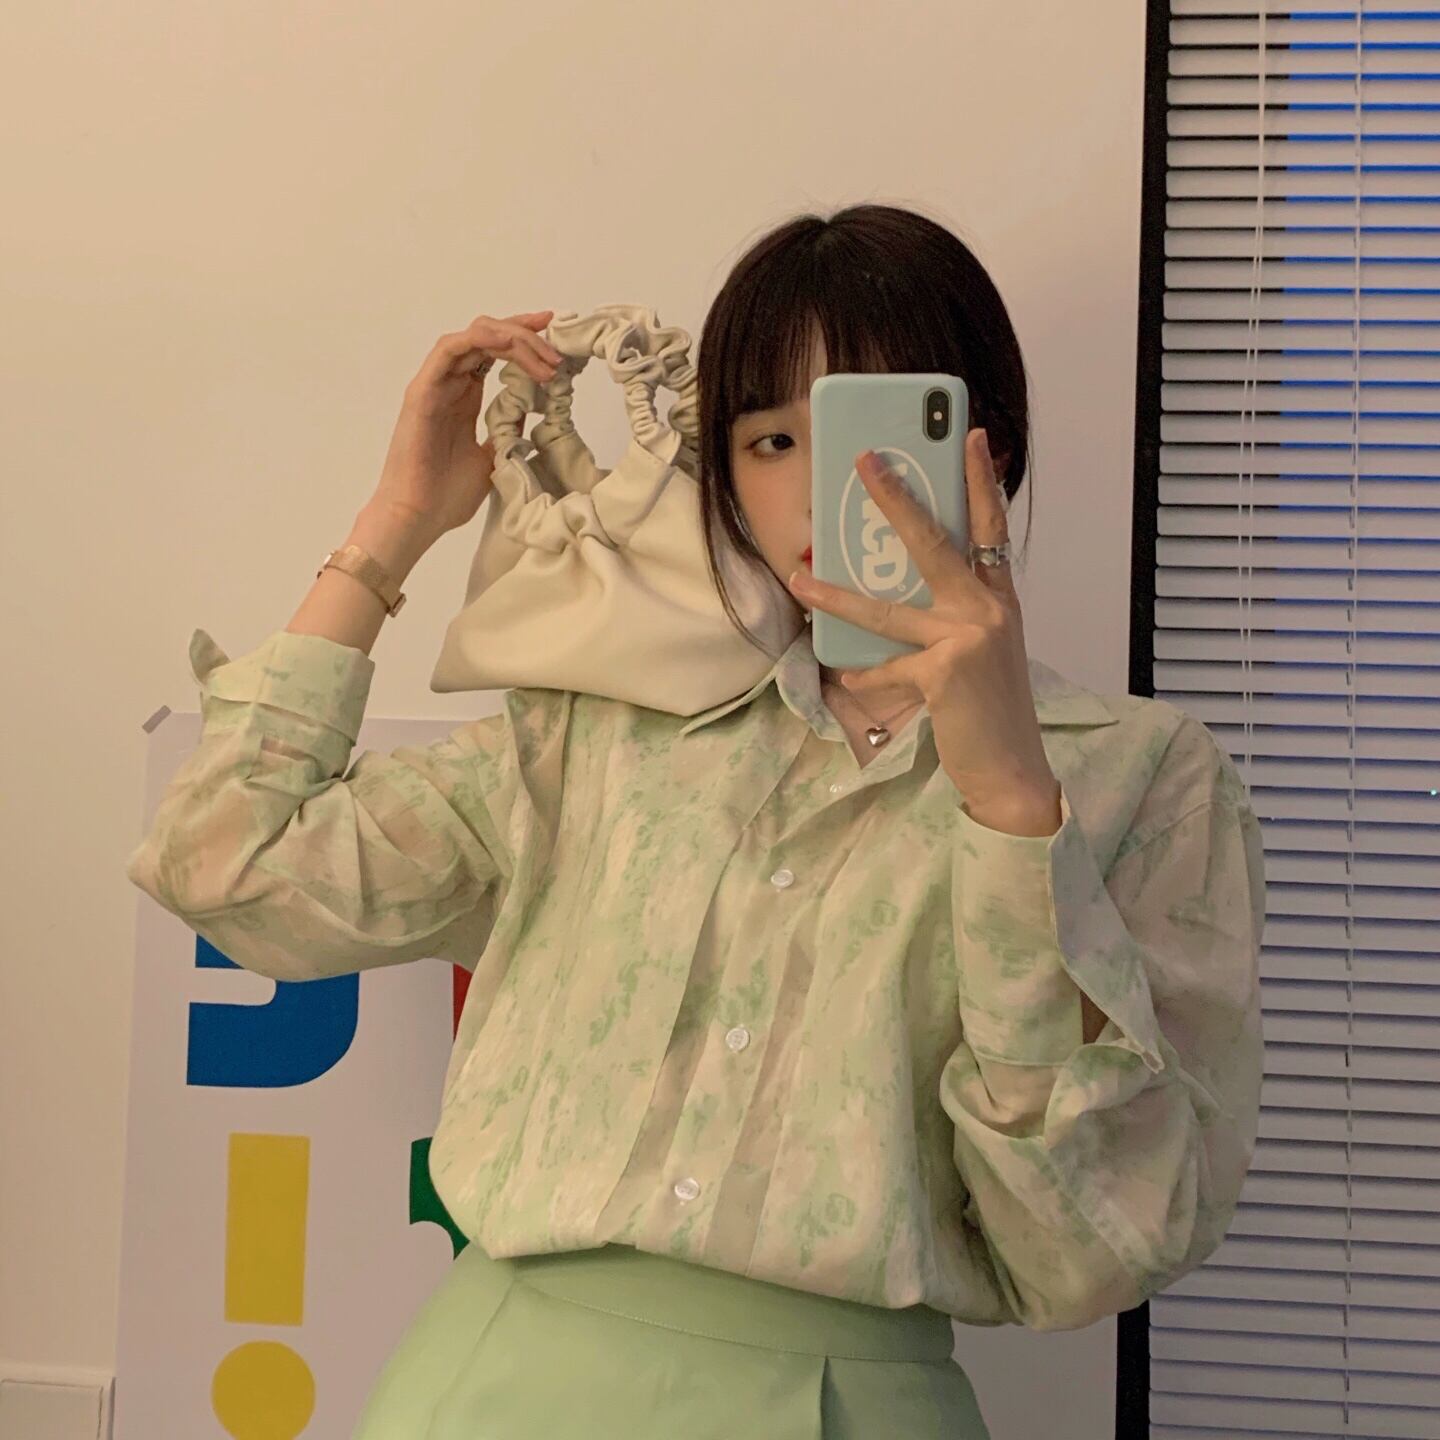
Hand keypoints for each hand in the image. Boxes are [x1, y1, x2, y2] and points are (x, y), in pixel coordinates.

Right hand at [372, 310, 564, 538]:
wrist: (418, 517)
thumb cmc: (446, 495)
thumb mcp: (493, 458)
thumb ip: (508, 431)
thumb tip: (532, 415)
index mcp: (464, 396)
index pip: (494, 350)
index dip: (524, 338)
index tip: (555, 338)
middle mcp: (449, 383)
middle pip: (487, 336)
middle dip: (525, 333)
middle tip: (556, 347)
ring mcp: (434, 384)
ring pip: (473, 336)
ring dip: (511, 337)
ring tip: (542, 354)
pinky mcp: (422, 392)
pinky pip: (448, 350)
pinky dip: (479, 340)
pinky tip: (508, 345)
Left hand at [786, 429, 1059, 829]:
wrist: (1012, 767)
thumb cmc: (990, 709)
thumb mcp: (982, 651)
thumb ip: (953, 617)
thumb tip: (893, 595)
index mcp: (997, 599)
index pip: (990, 527)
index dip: (981, 481)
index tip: (973, 437)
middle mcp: (987, 609)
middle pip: (933, 542)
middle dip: (895, 498)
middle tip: (866, 460)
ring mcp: (967, 638)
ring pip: (887, 608)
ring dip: (836, 595)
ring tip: (800, 580)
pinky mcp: (944, 672)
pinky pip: (886, 666)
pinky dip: (864, 674)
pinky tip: (847, 676)